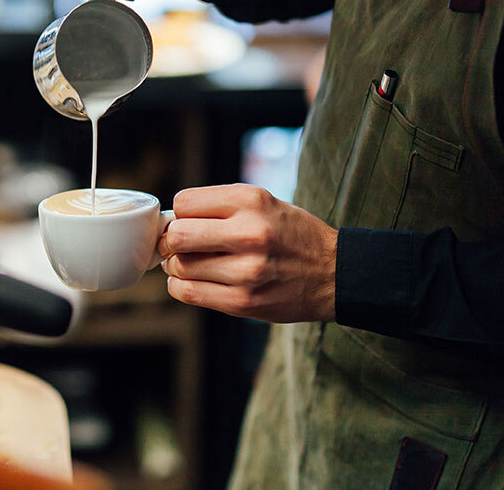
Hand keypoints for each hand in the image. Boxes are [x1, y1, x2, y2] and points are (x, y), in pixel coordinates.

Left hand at [158, 184, 337, 322]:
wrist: (335, 274)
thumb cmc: (291, 234)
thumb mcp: (263, 202)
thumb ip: (219, 206)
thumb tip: (168, 222)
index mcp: (251, 201)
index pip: (184, 203)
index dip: (179, 213)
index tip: (187, 222)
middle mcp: (249, 233)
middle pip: (177, 235)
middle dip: (171, 241)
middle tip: (179, 245)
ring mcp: (246, 271)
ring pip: (180, 267)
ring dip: (177, 266)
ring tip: (193, 263)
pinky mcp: (243, 302)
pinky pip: (189, 293)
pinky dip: (182, 286)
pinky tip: (194, 281)